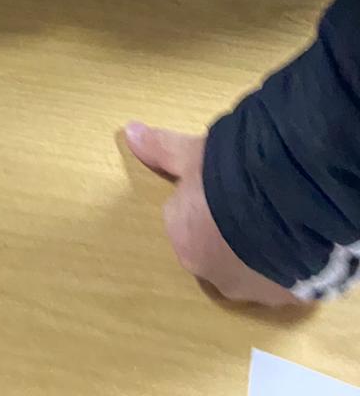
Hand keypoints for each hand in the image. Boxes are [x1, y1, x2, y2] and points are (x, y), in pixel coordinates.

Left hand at [125, 122, 298, 306]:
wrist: (288, 203)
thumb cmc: (227, 176)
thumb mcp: (190, 154)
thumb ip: (161, 148)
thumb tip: (129, 131)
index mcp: (184, 243)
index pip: (186, 222)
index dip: (205, 201)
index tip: (222, 185)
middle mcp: (213, 275)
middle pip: (216, 251)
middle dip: (229, 232)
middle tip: (250, 201)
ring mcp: (252, 290)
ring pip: (251, 270)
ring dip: (259, 252)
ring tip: (279, 218)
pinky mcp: (287, 297)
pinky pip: (283, 280)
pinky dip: (287, 265)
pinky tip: (298, 238)